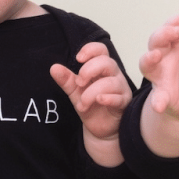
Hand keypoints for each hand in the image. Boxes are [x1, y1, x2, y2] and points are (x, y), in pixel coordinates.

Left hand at [50, 43, 131, 166]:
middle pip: (107, 62)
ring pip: (110, 82)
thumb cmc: (91, 105)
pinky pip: (119, 98)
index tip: (78, 59)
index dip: (90, 50)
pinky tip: (98, 101)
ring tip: (82, 104)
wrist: (99, 128)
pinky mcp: (124, 103)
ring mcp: (121, 89)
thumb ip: (66, 80)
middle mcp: (114, 75)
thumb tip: (54, 68)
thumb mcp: (75, 92)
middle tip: (79, 83)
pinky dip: (108, 98)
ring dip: (92, 92)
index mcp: (102, 68)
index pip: (101, 50)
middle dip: (89, 70)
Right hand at [140, 15, 178, 120]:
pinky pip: (156, 97)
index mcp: (175, 45)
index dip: (176, 21)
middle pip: (155, 40)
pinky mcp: (162, 95)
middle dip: (164, 34)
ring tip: (156, 55)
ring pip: (146, 64)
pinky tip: (158, 106)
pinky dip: (156, 101)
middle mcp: (163, 57)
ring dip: (149, 59)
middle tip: (177, 31)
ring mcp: (160, 76)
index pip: (171, 26)